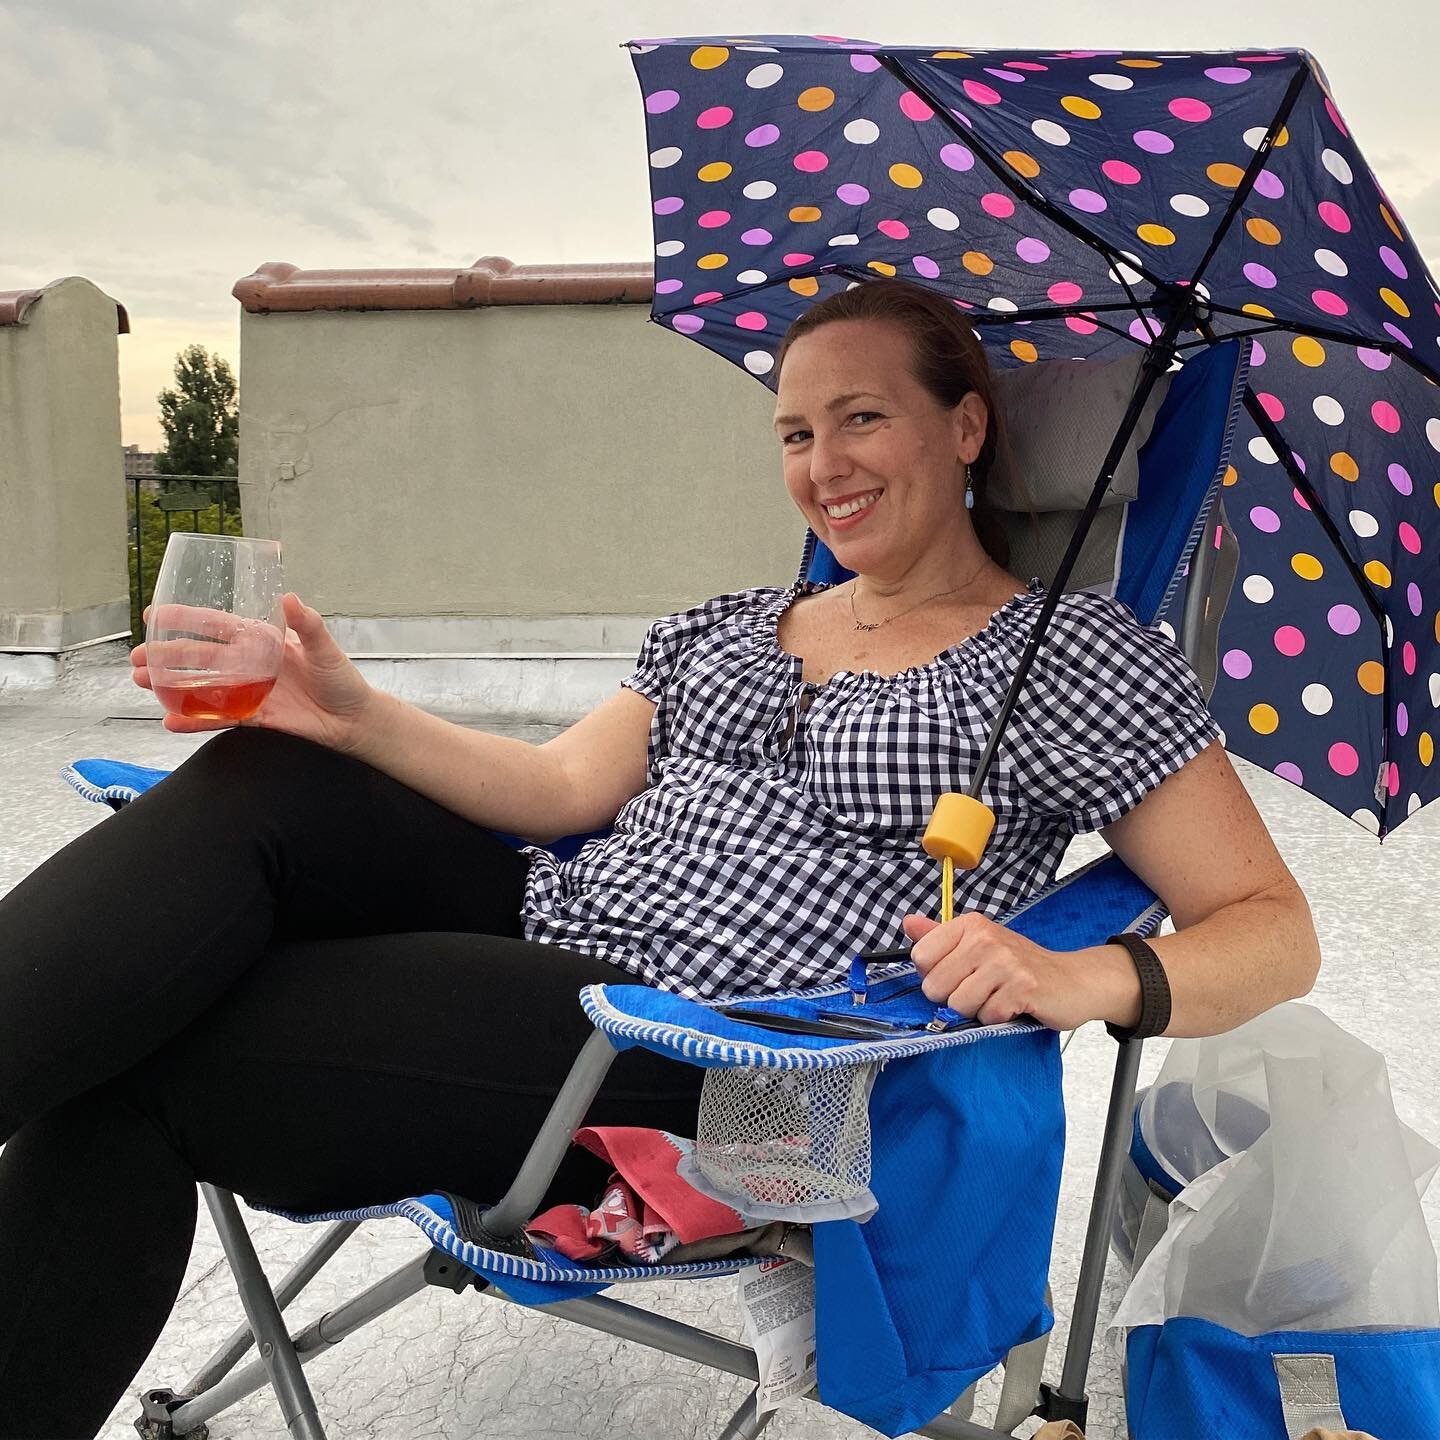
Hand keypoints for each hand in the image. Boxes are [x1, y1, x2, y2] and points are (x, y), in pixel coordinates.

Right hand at [131, 593, 378, 750]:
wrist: (353, 720)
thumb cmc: (341, 679)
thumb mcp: (325, 648)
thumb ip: (308, 625)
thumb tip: (290, 597)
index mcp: (261, 640)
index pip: (215, 625)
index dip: (185, 619)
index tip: (153, 614)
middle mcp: (248, 664)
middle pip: (198, 657)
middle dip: (165, 656)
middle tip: (135, 659)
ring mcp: (247, 691)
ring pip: (201, 687)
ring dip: (170, 685)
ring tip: (141, 683)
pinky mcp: (253, 717)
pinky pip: (218, 718)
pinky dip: (195, 721)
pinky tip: (171, 721)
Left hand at [903, 911, 1115, 1031]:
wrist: (1073, 980)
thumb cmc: (1021, 966)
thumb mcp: (979, 944)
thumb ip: (940, 937)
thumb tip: (907, 923)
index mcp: (970, 925)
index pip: (920, 957)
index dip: (934, 975)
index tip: (959, 974)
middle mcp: (985, 938)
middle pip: (935, 986)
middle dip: (954, 998)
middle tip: (983, 989)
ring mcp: (1005, 962)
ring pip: (958, 1004)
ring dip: (978, 1010)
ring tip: (999, 997)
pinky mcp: (1022, 988)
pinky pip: (987, 1016)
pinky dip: (999, 1018)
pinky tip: (1014, 1005)